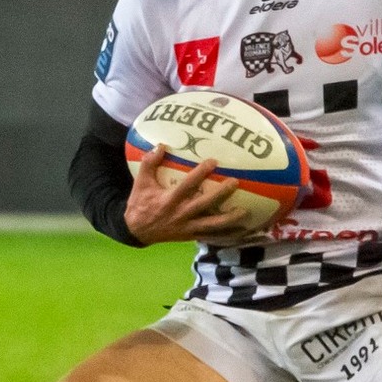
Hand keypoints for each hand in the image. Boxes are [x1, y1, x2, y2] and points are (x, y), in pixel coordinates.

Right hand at [124, 145, 252, 245]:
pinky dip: (226, 235)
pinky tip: (241, 230)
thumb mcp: (141, 183)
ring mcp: (187, 227)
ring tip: (245, 211)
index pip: (187, 186)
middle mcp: (180, 214)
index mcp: (169, 200)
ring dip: (229, 219)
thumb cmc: (140, 204)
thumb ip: (149, 163)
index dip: (200, 174)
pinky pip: (211, 236)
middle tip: (235, 182)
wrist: (136, 231)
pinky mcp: (190, 236)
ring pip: (211, 224)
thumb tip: (161, 145)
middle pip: (204, 204)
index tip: (214, 161)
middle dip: (220, 194)